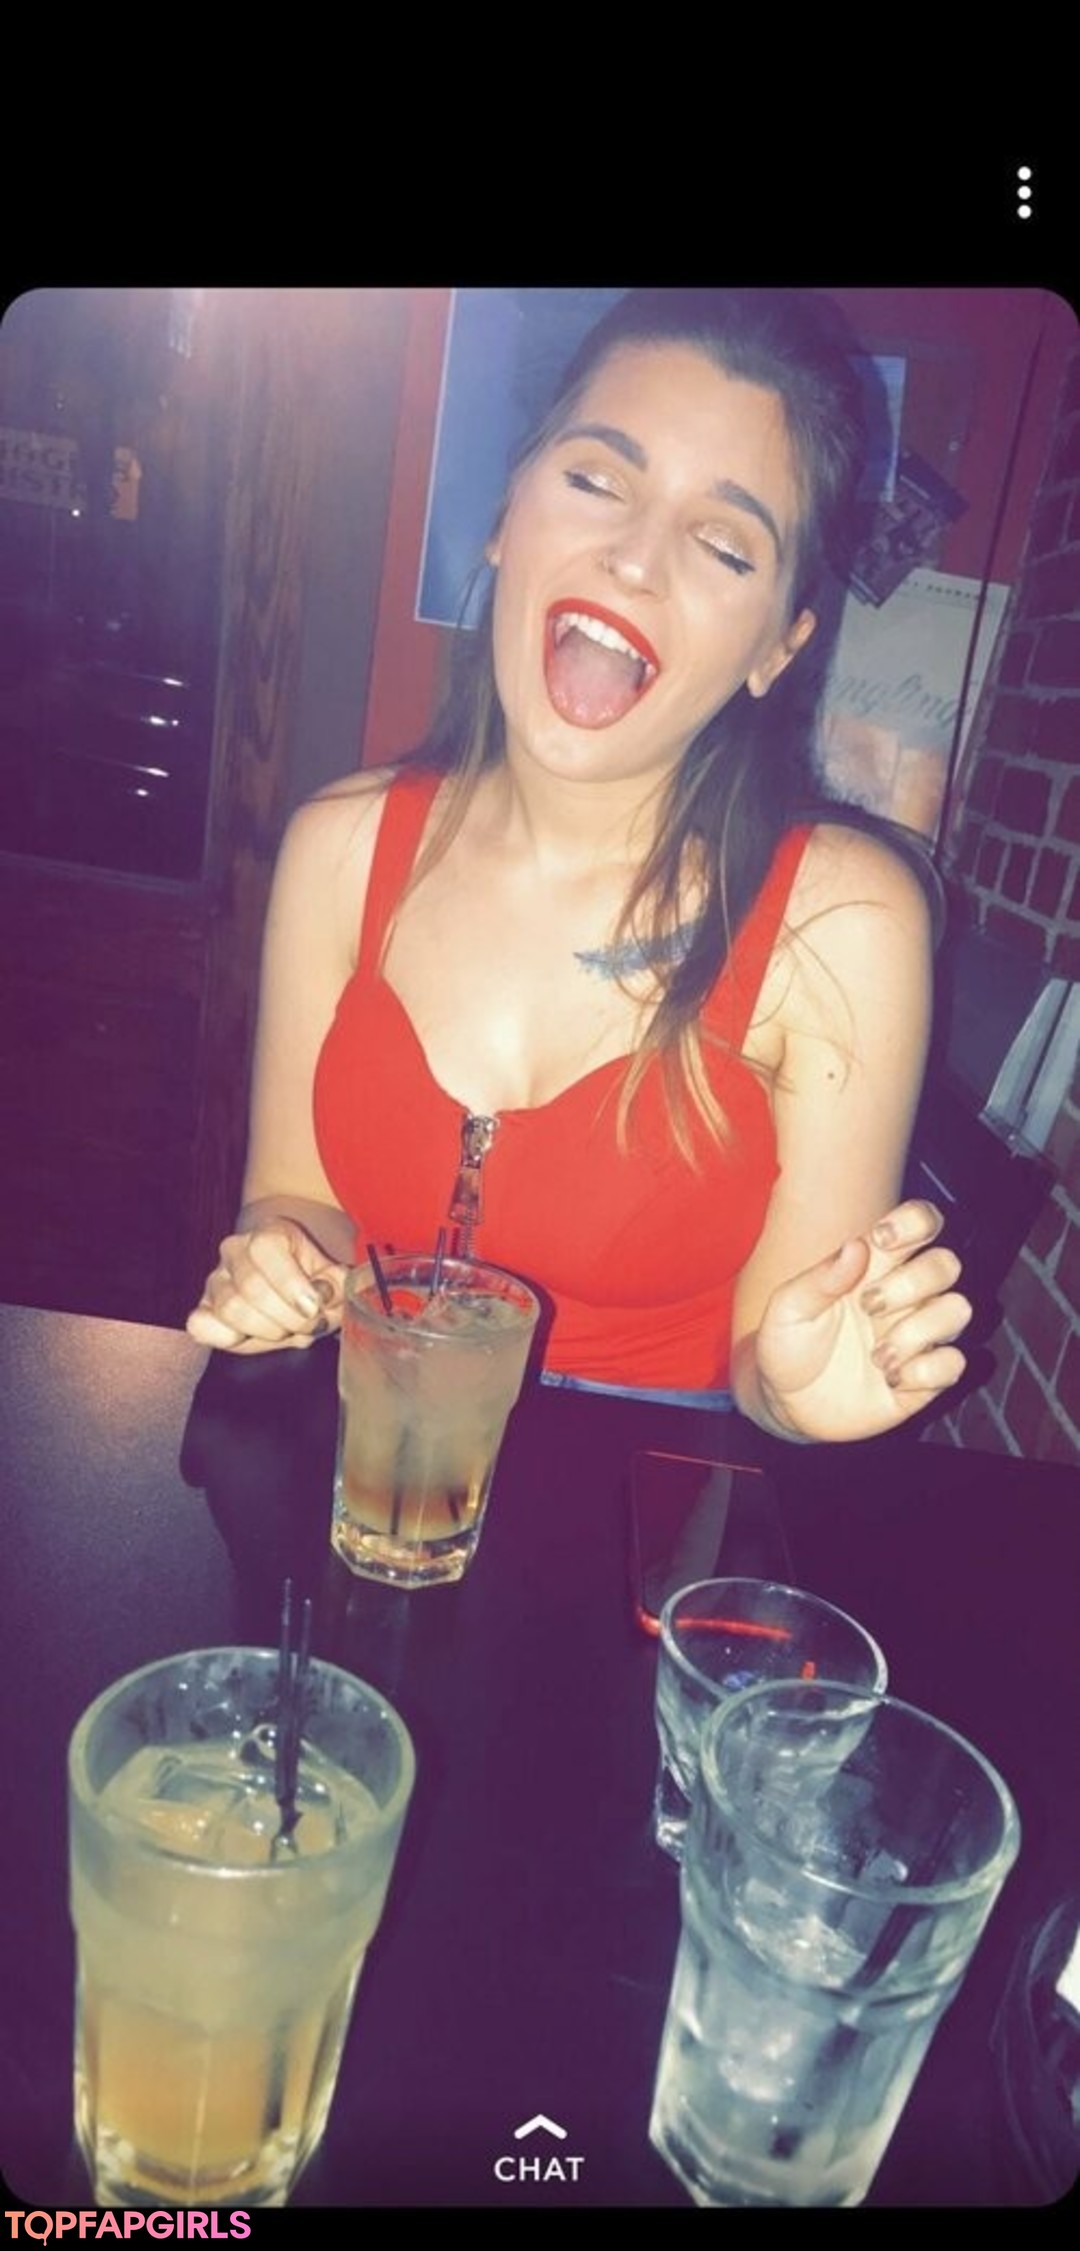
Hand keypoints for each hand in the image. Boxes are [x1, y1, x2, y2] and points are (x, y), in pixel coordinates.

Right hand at [186, 1221, 348, 1354]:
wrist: (290, 1288)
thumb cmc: (311, 1282)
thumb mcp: (333, 1278)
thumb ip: (338, 1285)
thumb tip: (325, 1294)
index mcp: (268, 1233)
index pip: (266, 1249)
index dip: (290, 1283)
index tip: (313, 1308)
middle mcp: (235, 1251)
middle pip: (252, 1287)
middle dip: (287, 1318)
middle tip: (308, 1326)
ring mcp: (215, 1281)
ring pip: (230, 1309)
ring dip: (265, 1331)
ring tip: (285, 1331)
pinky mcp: (202, 1310)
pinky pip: (201, 1326)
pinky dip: (227, 1338)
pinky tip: (251, 1336)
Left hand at [752, 1200, 971, 1443]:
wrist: (786, 1405)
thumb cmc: (788, 1345)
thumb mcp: (787, 1310)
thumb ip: (819, 1278)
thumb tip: (856, 1246)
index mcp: (873, 1267)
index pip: (920, 1223)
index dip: (915, 1221)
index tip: (882, 1241)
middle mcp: (904, 1297)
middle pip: (946, 1263)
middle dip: (910, 1283)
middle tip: (867, 1307)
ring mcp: (918, 1337)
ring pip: (958, 1310)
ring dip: (918, 1332)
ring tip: (878, 1357)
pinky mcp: (926, 1378)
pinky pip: (955, 1363)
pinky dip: (926, 1372)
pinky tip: (892, 1381)